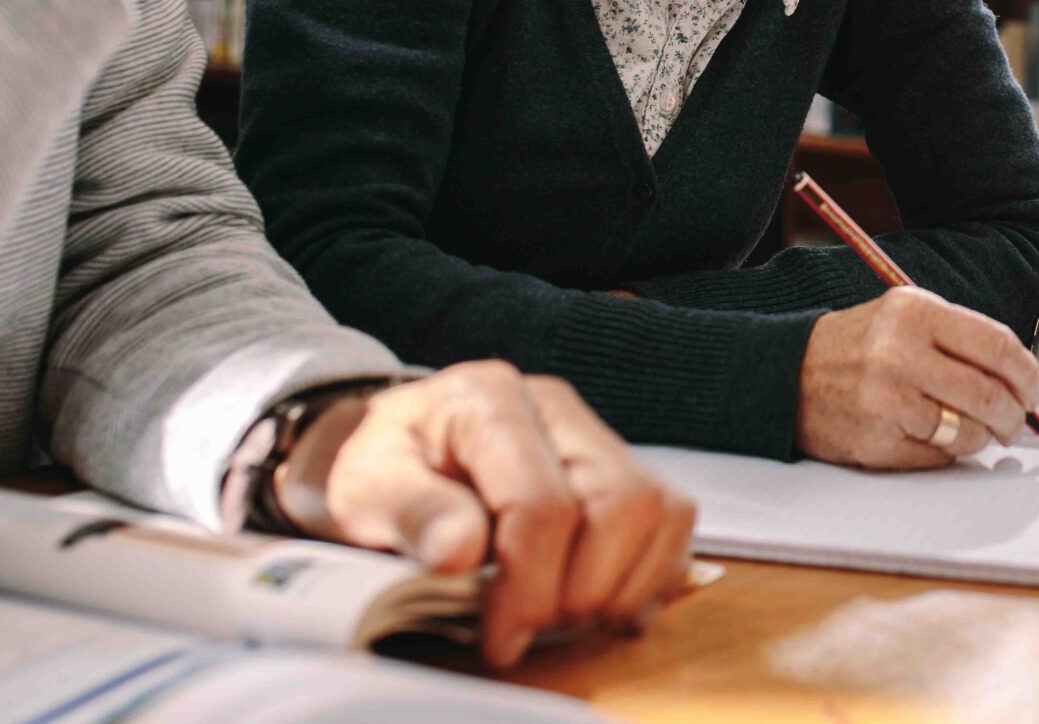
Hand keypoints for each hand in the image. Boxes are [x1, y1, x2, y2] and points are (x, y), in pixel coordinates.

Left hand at [270, 362, 696, 669]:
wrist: (388, 448)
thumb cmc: (377, 469)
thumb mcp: (365, 490)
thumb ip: (411, 514)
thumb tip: (461, 553)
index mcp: (488, 400)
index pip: (543, 502)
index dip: (529, 586)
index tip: (502, 639)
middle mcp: (555, 407)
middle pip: (619, 503)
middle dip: (581, 589)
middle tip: (532, 629)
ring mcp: (594, 433)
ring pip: (658, 510)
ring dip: (622, 584)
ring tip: (565, 617)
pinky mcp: (619, 464)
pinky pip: (672, 517)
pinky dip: (651, 572)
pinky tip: (604, 604)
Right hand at [797, 286, 1038, 469]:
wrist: (785, 375)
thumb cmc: (858, 346)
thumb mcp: (905, 317)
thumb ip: (960, 339)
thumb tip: (1020, 379)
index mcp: (914, 313)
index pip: (997, 347)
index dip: (1027, 374)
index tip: (1033, 389)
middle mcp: (900, 354)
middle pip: (989, 395)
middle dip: (1015, 415)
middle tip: (1017, 421)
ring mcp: (886, 401)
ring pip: (969, 432)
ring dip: (984, 437)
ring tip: (979, 430)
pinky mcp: (876, 442)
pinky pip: (938, 458)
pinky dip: (949, 453)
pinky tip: (939, 438)